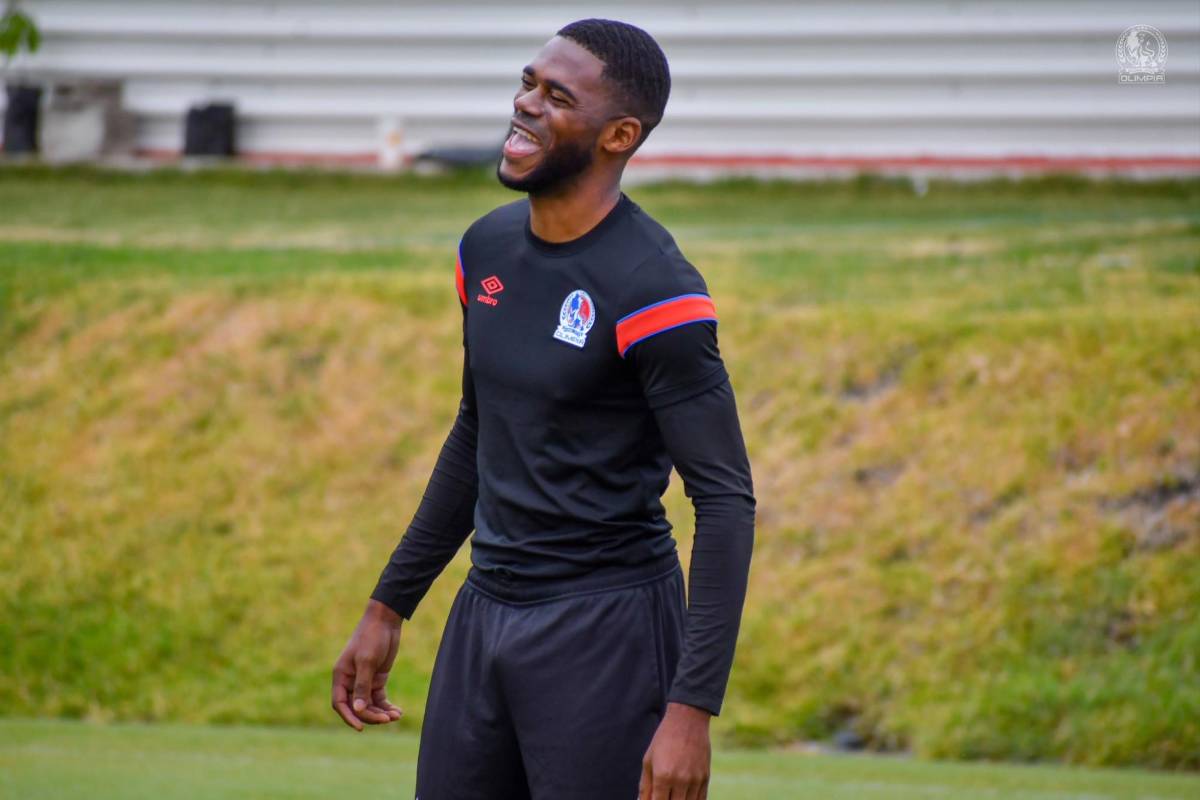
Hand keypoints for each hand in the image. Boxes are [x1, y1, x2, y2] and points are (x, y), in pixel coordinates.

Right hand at [331, 599, 404, 730]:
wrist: (386, 620)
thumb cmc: (372, 637)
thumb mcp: (367, 661)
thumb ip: (362, 686)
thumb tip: (359, 710)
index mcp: (341, 675)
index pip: (340, 703)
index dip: (349, 717)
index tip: (361, 727)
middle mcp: (350, 680)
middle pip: (357, 707)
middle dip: (371, 715)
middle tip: (387, 719)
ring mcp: (364, 680)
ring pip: (370, 705)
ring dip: (381, 713)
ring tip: (396, 716)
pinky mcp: (377, 678)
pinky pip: (380, 698)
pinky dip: (387, 706)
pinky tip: (398, 712)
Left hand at [639, 702, 711, 798]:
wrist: (688, 721)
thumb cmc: (664, 740)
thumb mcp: (648, 760)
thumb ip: (645, 786)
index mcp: (663, 776)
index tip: (653, 799)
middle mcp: (680, 780)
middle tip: (663, 795)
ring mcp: (695, 780)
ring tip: (673, 794)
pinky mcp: (706, 778)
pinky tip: (684, 797)